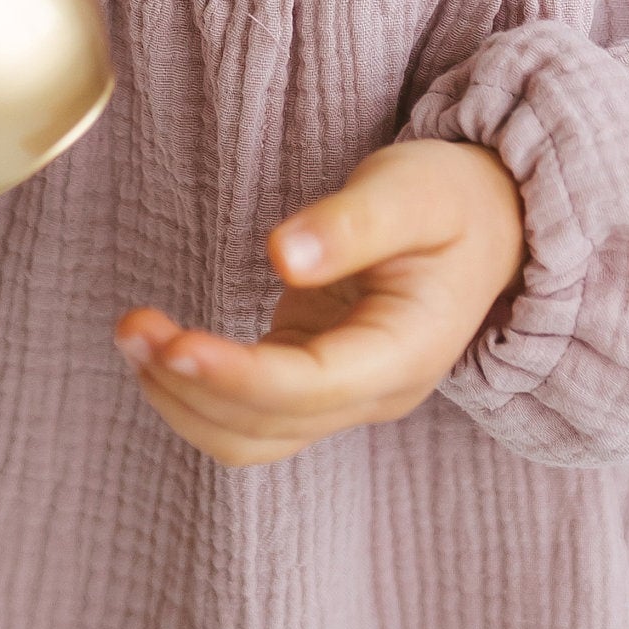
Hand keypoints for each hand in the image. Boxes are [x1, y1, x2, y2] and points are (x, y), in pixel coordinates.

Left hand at [113, 138, 525, 467]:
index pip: (308, 388)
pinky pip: (248, 414)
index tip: (174, 343)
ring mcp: (345, 396)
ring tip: (132, 335)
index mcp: (406, 352)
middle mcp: (375, 393)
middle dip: (190, 387)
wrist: (496, 225)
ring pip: (248, 438)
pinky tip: (160, 347)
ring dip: (182, 400)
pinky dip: (197, 391)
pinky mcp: (317, 381)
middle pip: (266, 427)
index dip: (234, 376)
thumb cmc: (454, 200)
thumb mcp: (415, 190)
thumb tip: (281, 255)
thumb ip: (353, 223)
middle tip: (132, 326)